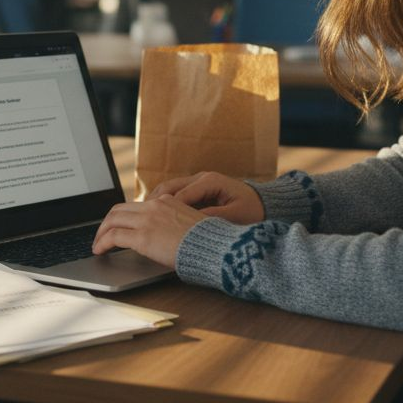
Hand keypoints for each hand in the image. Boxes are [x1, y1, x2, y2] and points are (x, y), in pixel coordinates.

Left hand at [92, 195, 207, 267]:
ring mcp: (147, 220)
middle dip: (107, 223)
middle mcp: (155, 206)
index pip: (137, 205)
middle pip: (119, 209)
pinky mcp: (142, 236)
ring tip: (97, 245)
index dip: (123, 216)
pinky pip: (113, 236)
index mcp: (167, 201)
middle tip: (102, 235)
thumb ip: (175, 225)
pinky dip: (102, 242)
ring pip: (112, 220)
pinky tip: (100, 251)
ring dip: (101, 232)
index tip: (118, 226)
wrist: (215, 247)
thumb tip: (166, 237)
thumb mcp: (190, 225)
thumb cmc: (208, 242)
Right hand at [147, 171, 264, 224]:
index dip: (163, 210)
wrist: (266, 204)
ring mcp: (198, 182)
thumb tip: (190, 224)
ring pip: (168, 190)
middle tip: (135, 218)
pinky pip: (175, 195)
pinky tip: (154, 217)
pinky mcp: (198, 190)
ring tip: (139, 218)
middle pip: (168, 188)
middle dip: (151, 204)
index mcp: (210, 181)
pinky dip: (162, 204)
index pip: (179, 195)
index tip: (150, 223)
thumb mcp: (234, 216)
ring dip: (153, 203)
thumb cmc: (253, 211)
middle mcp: (201, 178)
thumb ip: (211, 218)